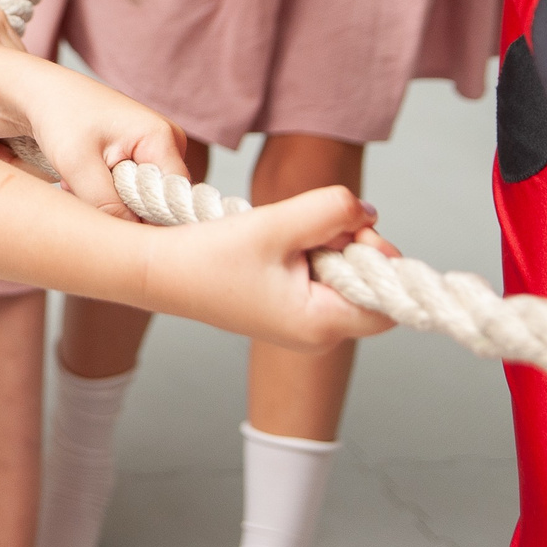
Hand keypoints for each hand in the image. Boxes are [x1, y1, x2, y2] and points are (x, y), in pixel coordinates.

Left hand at [9, 61, 186, 216]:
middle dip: (124, 209)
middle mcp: (169, 143)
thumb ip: (106, 204)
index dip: (149, 219)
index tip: (112, 223)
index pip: (174, 198)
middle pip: (160, 200)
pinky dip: (108, 192)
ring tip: (78, 182)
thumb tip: (131, 238)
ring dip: (112, 201)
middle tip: (83, 192)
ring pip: (143, 198)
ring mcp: (156, 149)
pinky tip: (83, 180)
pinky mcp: (141, 156)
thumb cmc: (59, 117)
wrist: (41, 93)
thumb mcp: (77, 164)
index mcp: (162, 138)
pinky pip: (133, 190)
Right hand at [142, 185, 393, 348]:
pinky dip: (308, 256)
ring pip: (343, 280)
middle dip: (348, 246)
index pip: (388, 303)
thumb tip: (369, 212)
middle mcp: (317, 336)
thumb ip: (331, 210)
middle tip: (305, 226)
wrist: (158, 272)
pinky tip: (275, 246)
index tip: (350, 228)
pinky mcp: (288, 314)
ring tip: (282, 235)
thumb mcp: (276, 223)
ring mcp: (302, 327)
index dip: (381, 261)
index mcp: (320, 324)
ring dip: (325, 247)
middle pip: (368, 287)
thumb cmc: (209, 255)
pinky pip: (320, 282)